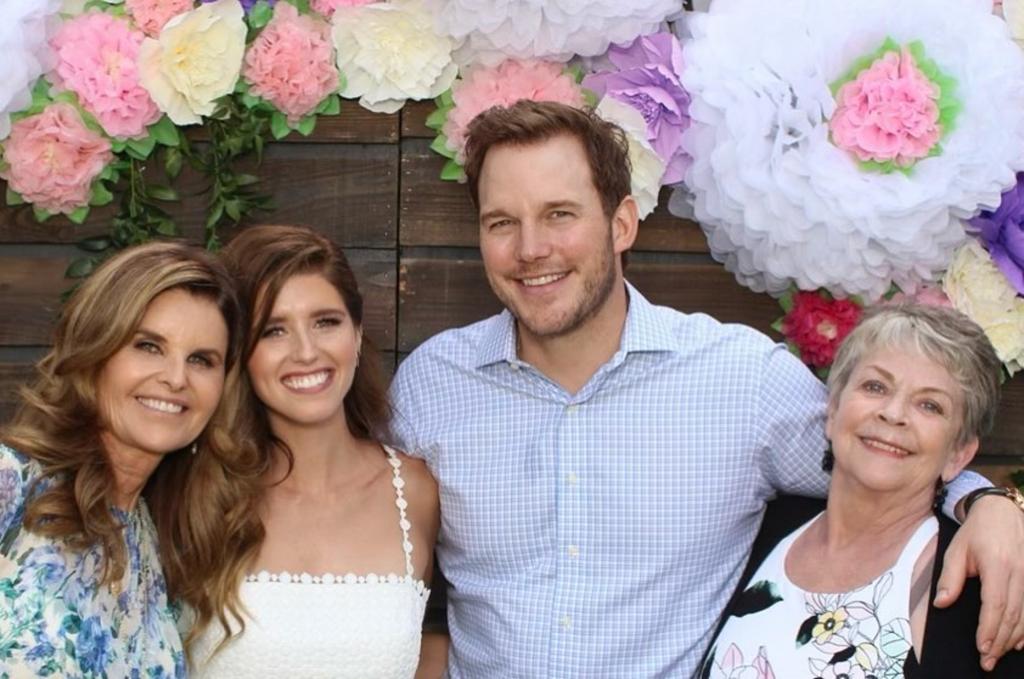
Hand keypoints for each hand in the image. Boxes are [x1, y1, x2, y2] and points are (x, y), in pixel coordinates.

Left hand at [935, 495, 1023, 670]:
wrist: (1001, 512)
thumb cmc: (976, 532)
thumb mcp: (956, 550)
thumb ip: (950, 578)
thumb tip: (942, 603)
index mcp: (997, 564)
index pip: (995, 603)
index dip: (989, 628)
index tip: (981, 646)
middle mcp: (1019, 572)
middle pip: (1012, 614)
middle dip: (999, 641)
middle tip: (986, 660)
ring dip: (1012, 639)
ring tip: (997, 654)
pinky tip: (1017, 642)